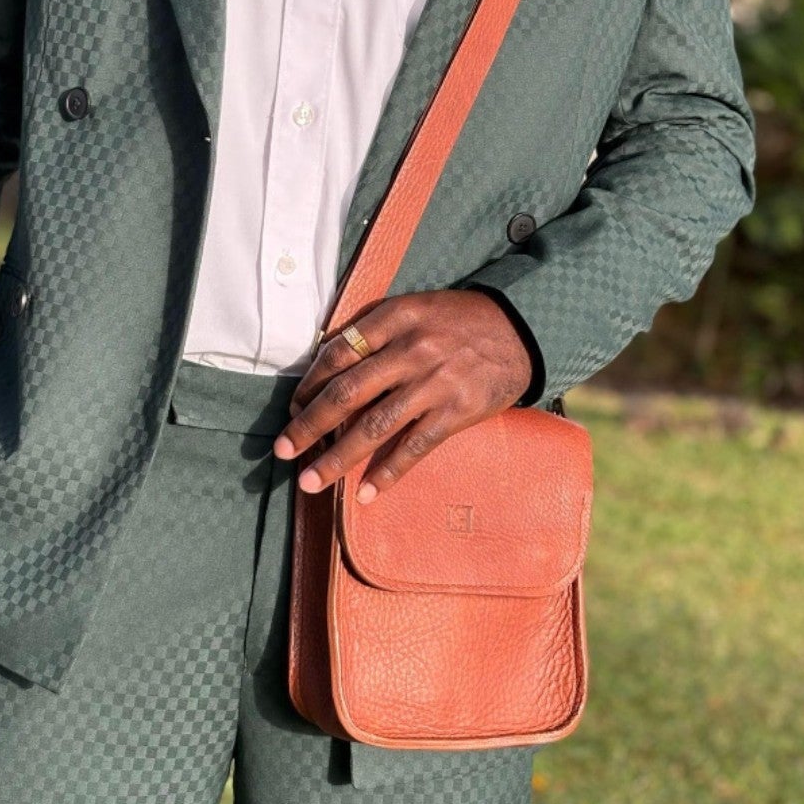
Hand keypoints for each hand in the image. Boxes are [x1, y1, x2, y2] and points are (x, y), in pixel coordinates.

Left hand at [272, 288, 533, 504]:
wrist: (520, 328)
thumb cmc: (457, 321)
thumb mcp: (414, 309)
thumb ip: (374, 332)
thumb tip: (324, 368)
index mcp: (394, 318)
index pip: (337, 354)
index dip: (308, 385)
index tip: (292, 409)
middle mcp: (411, 349)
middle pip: (347, 393)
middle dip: (308, 426)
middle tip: (283, 450)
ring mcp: (435, 382)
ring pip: (374, 426)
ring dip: (337, 458)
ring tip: (311, 481)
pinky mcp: (458, 410)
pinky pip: (414, 447)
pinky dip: (387, 472)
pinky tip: (364, 493)